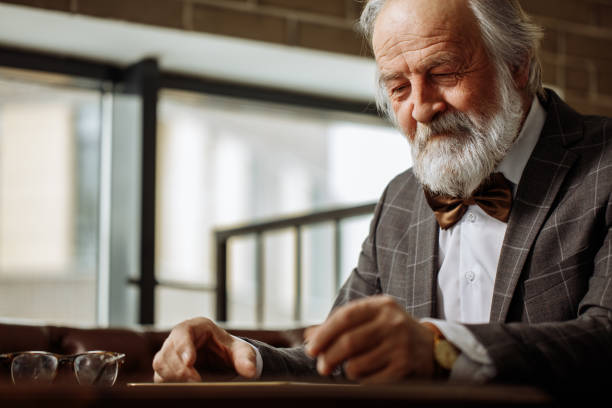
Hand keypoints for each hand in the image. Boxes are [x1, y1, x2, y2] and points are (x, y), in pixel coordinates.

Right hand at [152, 317, 256, 381]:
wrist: (224, 360)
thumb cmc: (231, 350)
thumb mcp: (242, 352)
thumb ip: (246, 359)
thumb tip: (251, 371)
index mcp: (197, 327)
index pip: (183, 332)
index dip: (184, 347)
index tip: (190, 362)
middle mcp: (180, 337)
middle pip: (168, 350)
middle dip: (179, 367)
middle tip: (194, 381)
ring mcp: (171, 352)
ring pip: (160, 363)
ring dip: (172, 376)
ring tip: (190, 385)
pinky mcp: (167, 368)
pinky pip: (160, 375)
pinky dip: (169, 383)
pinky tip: (181, 389)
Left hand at [304, 295, 434, 382]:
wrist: (431, 346)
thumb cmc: (391, 331)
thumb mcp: (372, 319)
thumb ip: (341, 324)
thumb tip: (309, 336)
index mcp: (381, 306)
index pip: (345, 316)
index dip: (324, 333)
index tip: (311, 349)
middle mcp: (392, 322)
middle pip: (349, 342)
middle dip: (329, 357)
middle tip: (322, 367)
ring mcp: (400, 345)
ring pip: (358, 364)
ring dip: (346, 371)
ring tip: (348, 369)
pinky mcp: (404, 366)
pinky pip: (371, 380)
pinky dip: (361, 381)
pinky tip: (364, 376)